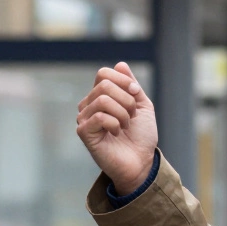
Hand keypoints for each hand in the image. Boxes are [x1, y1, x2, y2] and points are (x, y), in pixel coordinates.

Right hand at [76, 62, 157, 194]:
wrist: (141, 161)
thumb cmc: (141, 136)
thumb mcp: (142, 105)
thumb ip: (131, 85)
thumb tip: (120, 64)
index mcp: (102, 96)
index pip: (104, 74)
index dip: (124, 81)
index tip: (136, 94)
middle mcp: (89, 105)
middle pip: (105, 85)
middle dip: (127, 100)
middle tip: (131, 117)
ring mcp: (84, 118)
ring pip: (103, 100)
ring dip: (123, 114)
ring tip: (125, 126)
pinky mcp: (84, 132)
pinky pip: (100, 116)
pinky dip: (115, 123)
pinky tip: (116, 133)